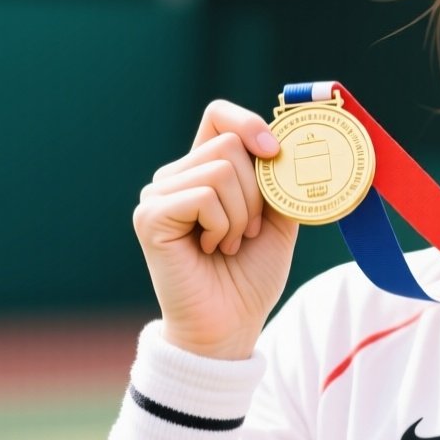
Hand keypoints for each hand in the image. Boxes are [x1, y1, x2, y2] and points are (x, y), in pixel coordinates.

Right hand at [132, 100, 300, 358]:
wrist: (231, 324)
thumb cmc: (250, 274)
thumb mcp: (278, 217)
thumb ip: (280, 178)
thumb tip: (289, 143)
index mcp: (202, 169)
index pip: (218, 115)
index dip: (249, 122)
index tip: (275, 152)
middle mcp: (174, 176)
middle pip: (228, 144)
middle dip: (256, 191)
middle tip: (247, 231)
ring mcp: (156, 195)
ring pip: (219, 170)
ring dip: (241, 213)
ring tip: (229, 243)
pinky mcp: (150, 216)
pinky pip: (204, 196)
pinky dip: (222, 225)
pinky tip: (212, 249)